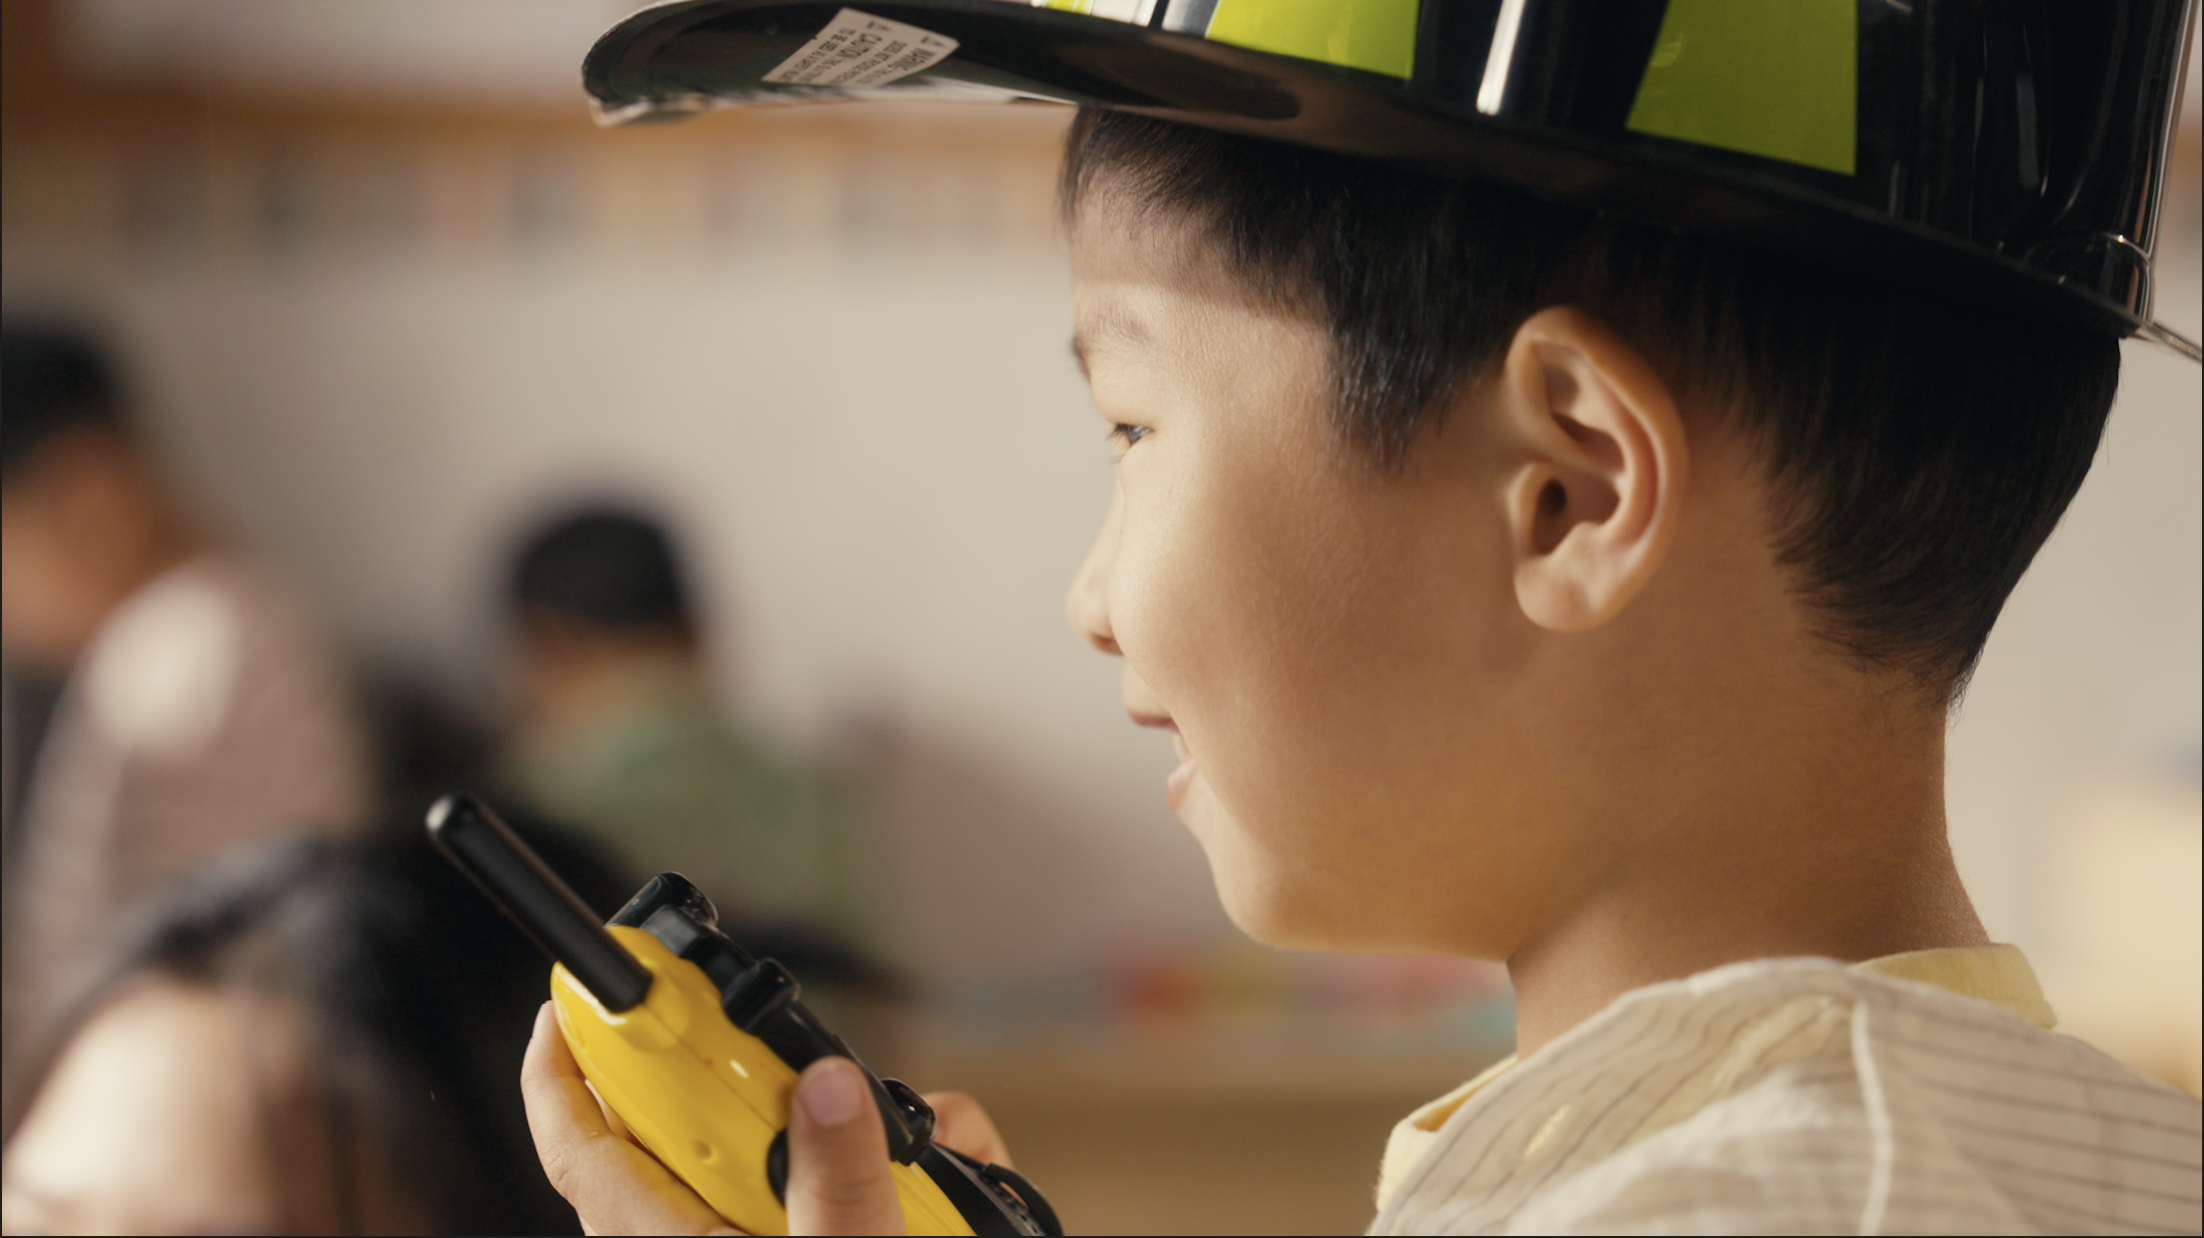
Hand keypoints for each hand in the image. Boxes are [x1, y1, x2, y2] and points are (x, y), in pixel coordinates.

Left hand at [520, 1003, 1016, 1234]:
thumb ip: (840, 1180)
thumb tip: (830, 1083)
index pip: (580, 1144)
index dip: (561, 1063)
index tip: (571, 994)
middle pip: (706, 1132)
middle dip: (783, 1086)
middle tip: (829, 1070)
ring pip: (800, 1161)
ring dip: (873, 1143)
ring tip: (937, 1162)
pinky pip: (851, 1198)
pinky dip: (907, 1186)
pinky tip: (955, 1185)